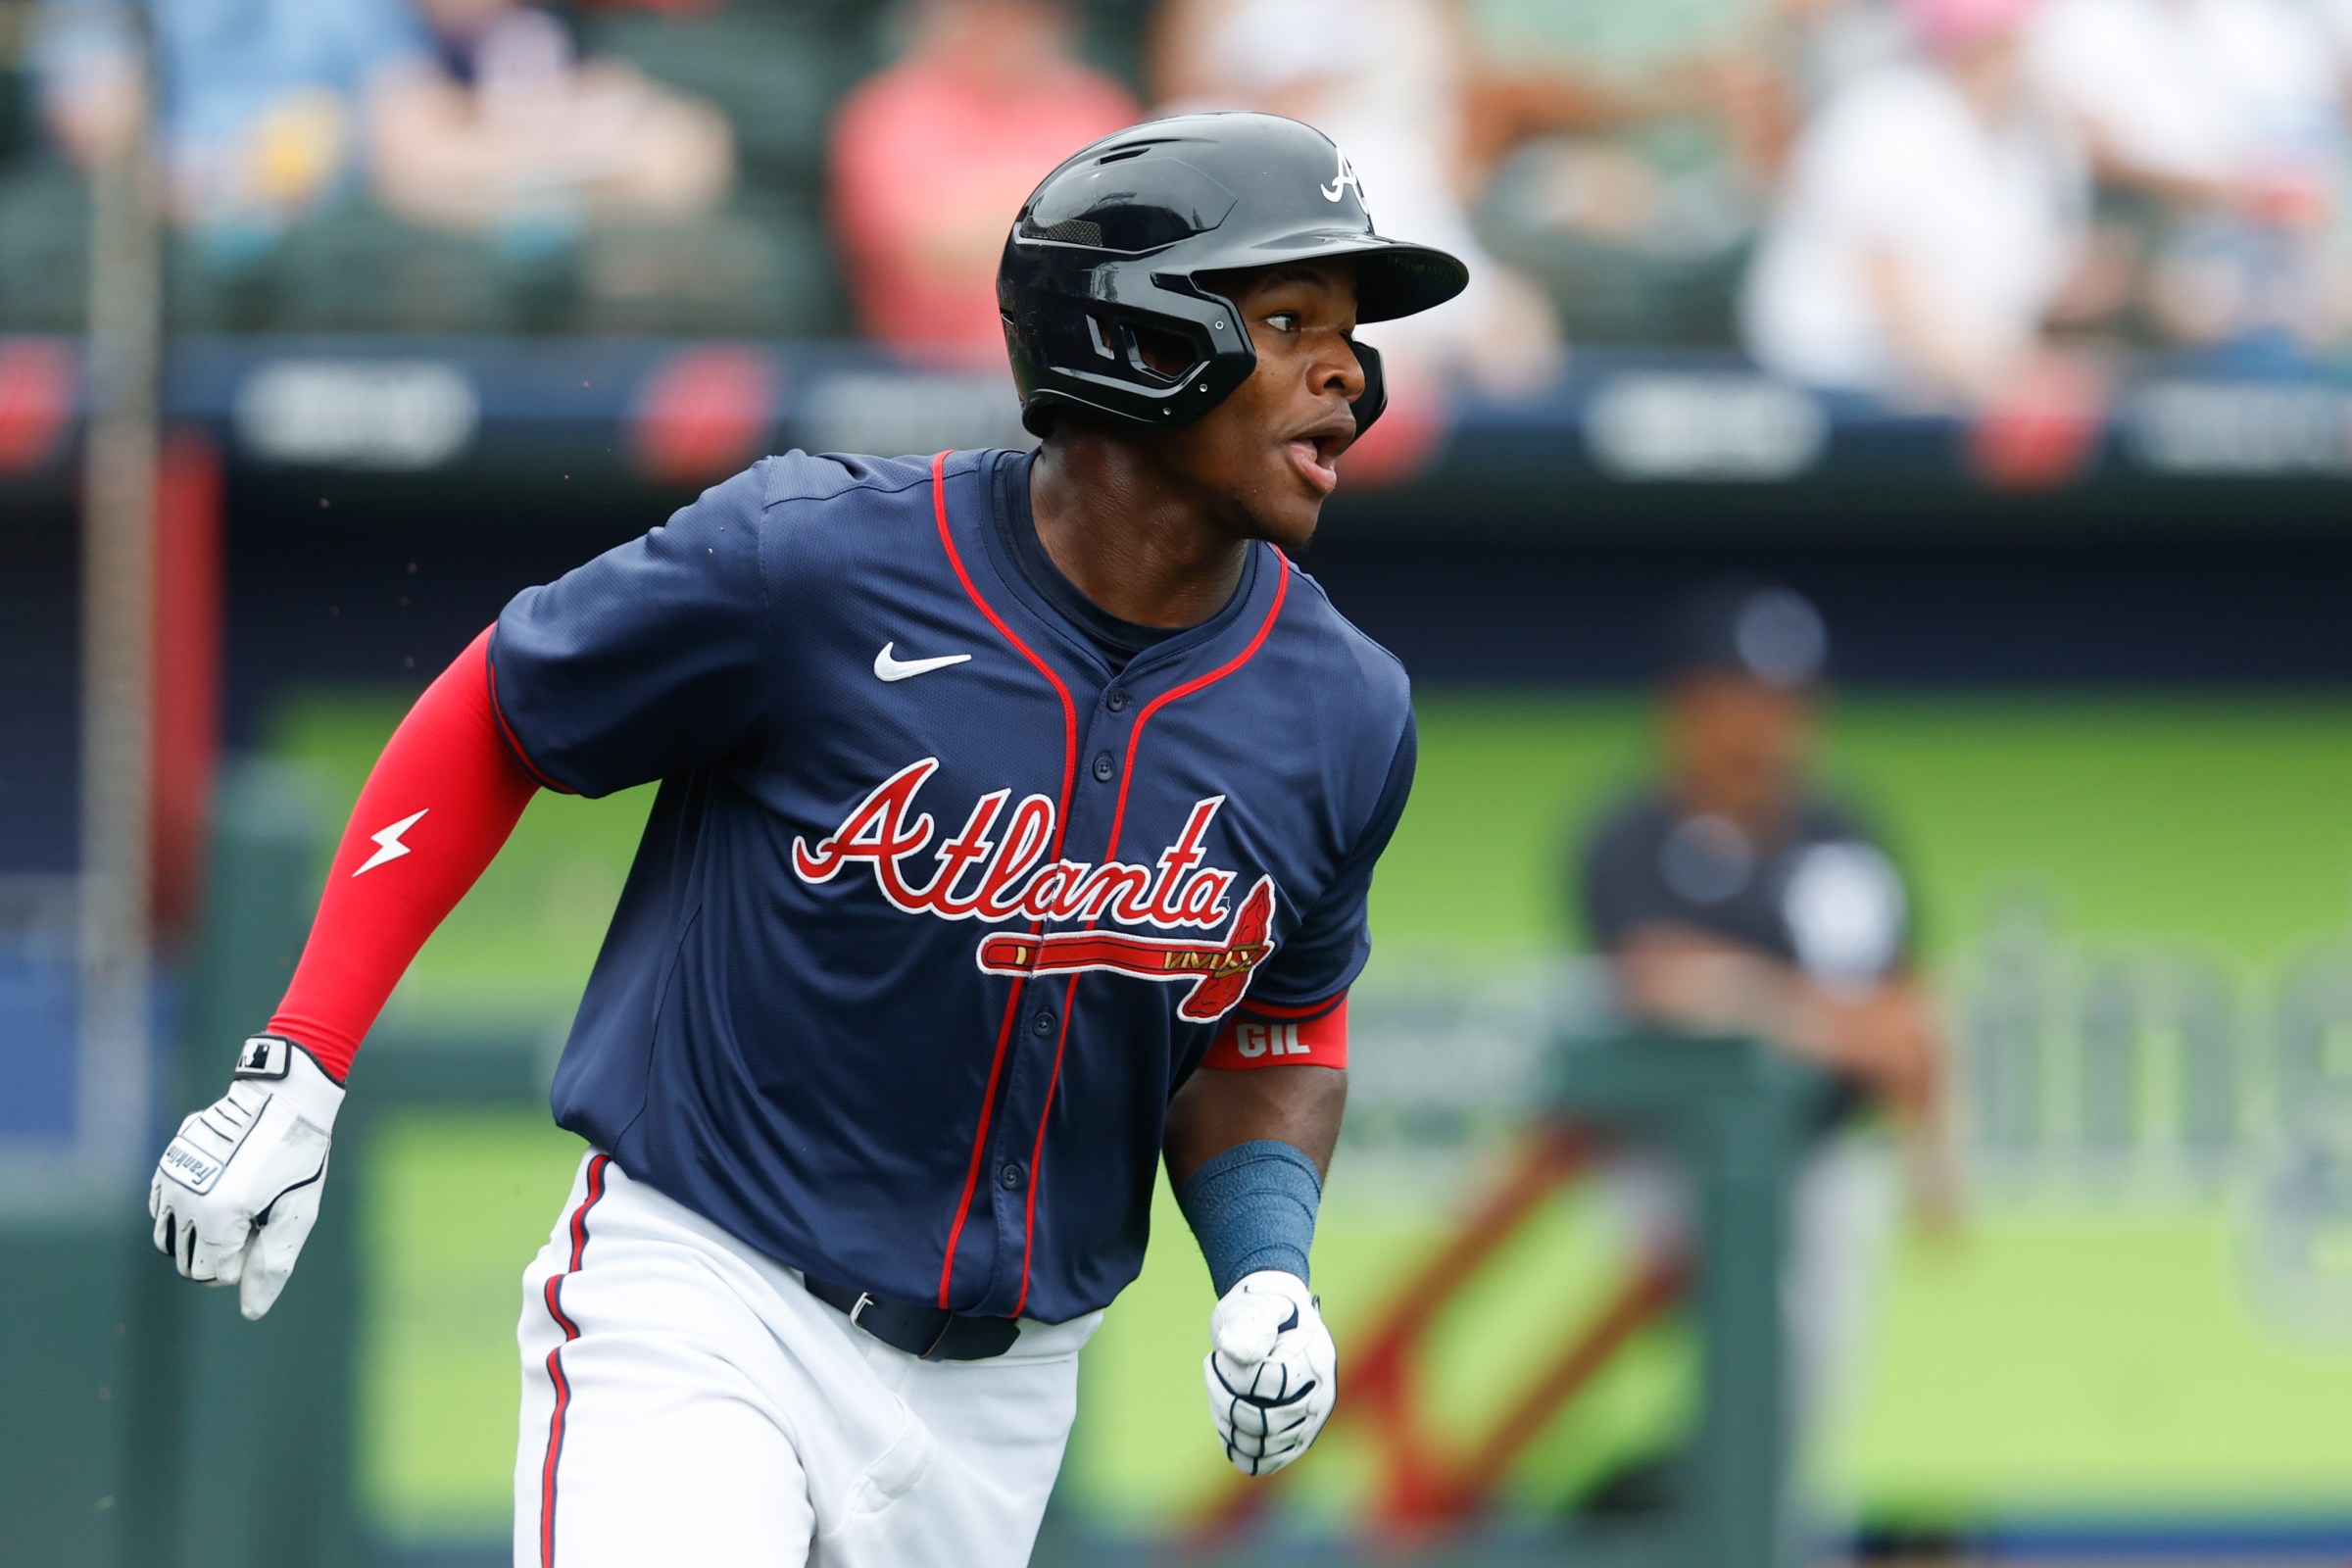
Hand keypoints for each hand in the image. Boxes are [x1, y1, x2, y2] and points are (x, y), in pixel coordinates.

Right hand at [149, 1036, 343, 1320]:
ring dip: (197, 1236)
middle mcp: (184, 1202)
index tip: (267, 1230)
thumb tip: (251, 1311)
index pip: (214, 1275)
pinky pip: (162, 1208)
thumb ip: (272, 1264)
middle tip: (255, 1219)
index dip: (244, 1261)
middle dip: (220, 1253)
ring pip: (168, 1239)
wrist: (283, 1097)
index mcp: (217, 1218)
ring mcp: (170, 1181)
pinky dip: (184, 1211)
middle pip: (188, 1263)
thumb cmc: (297, 1158)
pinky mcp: (167, 1164)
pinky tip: (218, 1187)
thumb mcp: (297, 1214)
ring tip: (235, 1207)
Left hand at [1202, 1270, 1335, 1476]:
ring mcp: (1309, 1424)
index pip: (1270, 1385)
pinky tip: (1224, 1418)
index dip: (1234, 1373)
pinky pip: (1262, 1463)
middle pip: (1265, 1422)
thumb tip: (1239, 1353)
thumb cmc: (1259, 1309)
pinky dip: (1235, 1447)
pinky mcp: (1293, 1442)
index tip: (1219, 1353)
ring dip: (1225, 1421)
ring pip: (1260, 1447)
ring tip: (1216, 1389)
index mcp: (1316, 1361)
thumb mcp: (1252, 1305)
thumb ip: (1248, 1322)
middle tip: (1212, 1368)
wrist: (1272, 1323)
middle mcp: (1321, 1398)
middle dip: (1224, 1398)